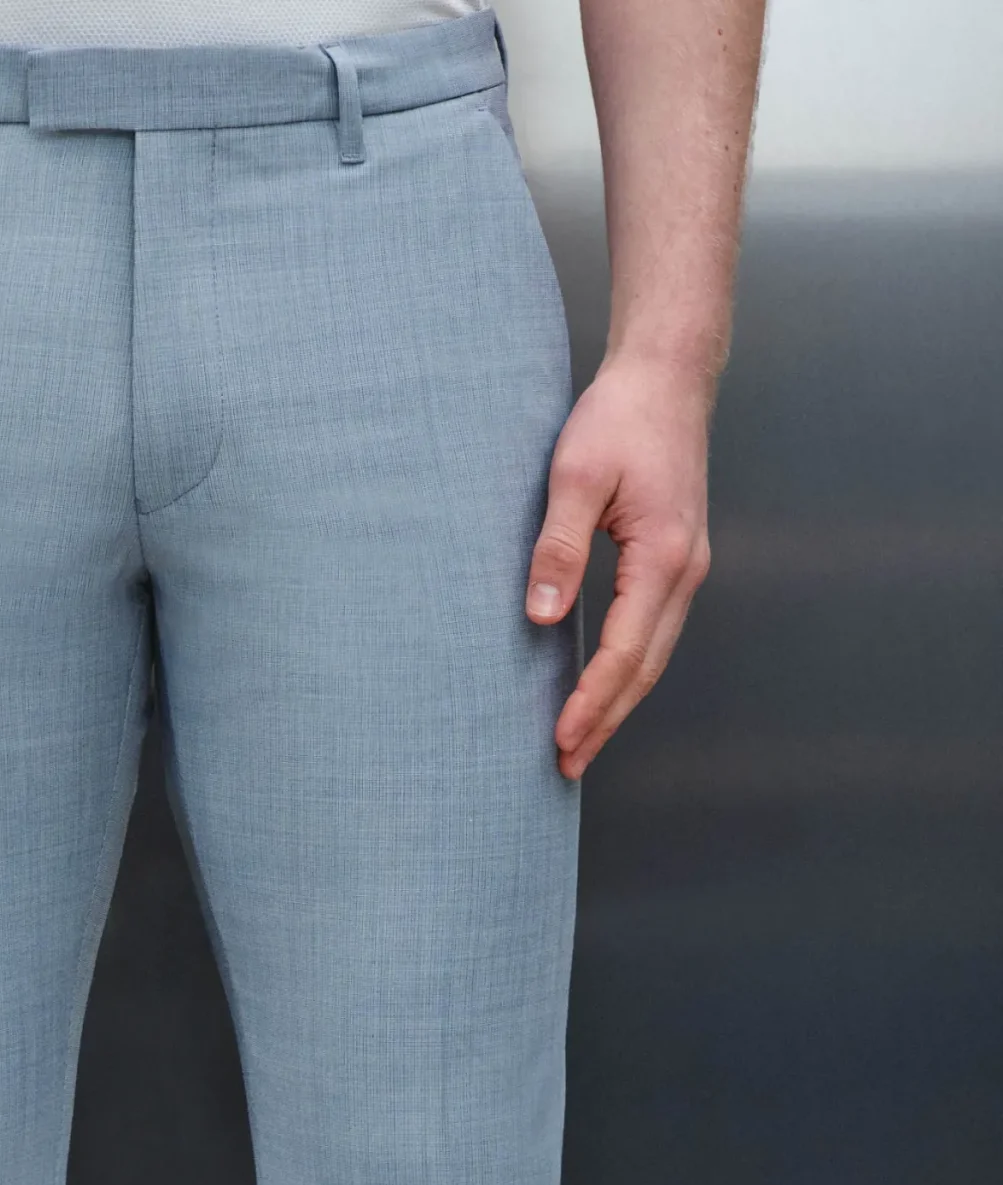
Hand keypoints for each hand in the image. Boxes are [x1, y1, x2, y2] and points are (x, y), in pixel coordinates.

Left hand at [525, 353, 712, 780]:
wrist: (667, 375)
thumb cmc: (620, 416)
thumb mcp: (577, 475)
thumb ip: (558, 547)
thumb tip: (541, 618)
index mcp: (663, 556)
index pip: (625, 651)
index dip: (592, 701)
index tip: (561, 739)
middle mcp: (686, 571)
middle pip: (646, 669)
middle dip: (606, 720)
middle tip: (566, 765)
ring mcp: (687, 568)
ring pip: (653, 656)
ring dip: (617, 703)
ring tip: (580, 743)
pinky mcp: (676, 561)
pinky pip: (652, 633)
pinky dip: (627, 670)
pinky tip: (601, 689)